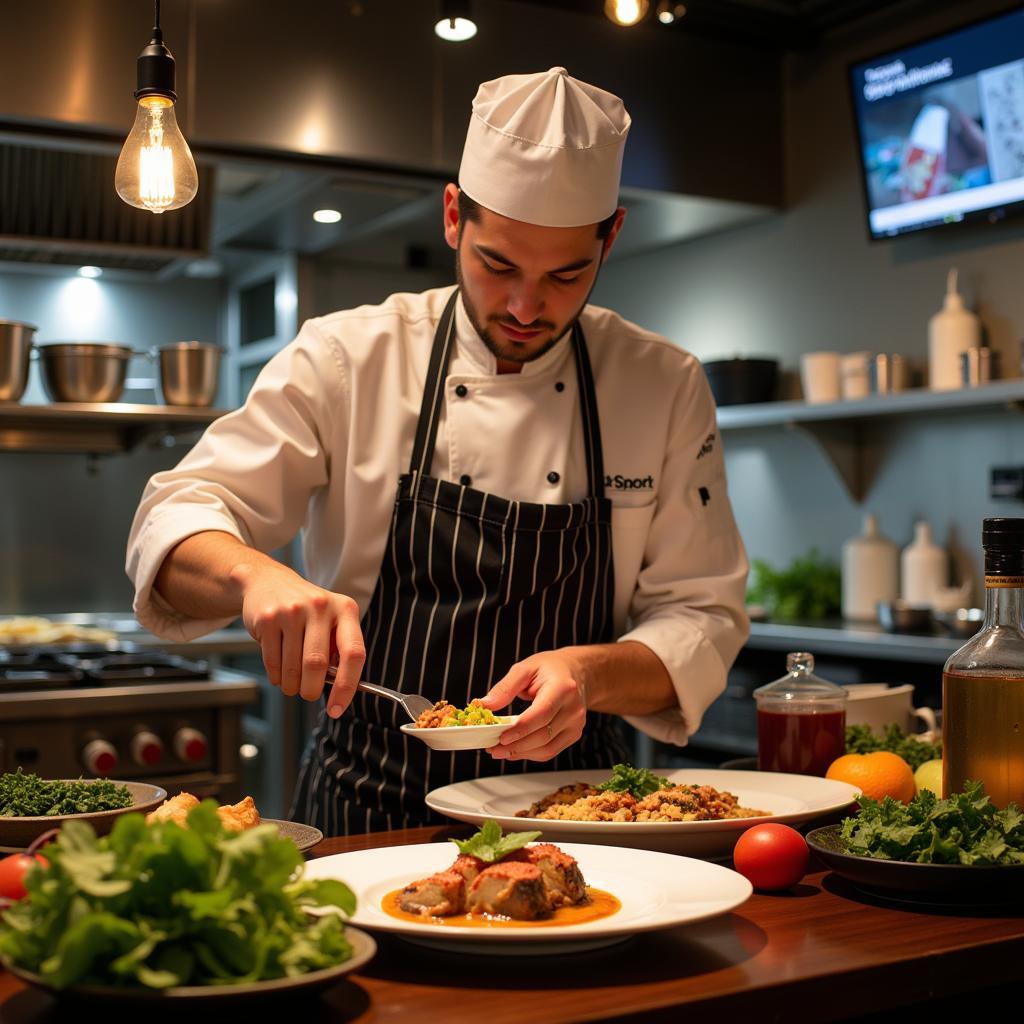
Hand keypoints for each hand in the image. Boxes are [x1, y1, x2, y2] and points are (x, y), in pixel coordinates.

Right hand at [231, 561, 364, 718]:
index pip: (354, 653)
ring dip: (292, 686)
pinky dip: (277, 677)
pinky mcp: (268, 618)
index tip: (338, 708)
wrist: (268, 582)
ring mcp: (292, 611)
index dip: (347, 686)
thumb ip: (338, 649)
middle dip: (311, 689)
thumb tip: (340, 689)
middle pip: (318, 664)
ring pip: (293, 667)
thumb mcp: (331, 620)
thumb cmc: (306, 610)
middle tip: (308, 694)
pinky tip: (279, 672)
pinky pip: (272, 662)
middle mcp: (320, 606)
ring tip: (292, 683)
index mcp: (345, 609)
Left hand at [479, 650, 586, 761]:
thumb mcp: (525, 669)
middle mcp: (573, 708)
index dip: (521, 729)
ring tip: (499, 751)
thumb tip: (485, 705)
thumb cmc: (549, 669)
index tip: (501, 738)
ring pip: (547, 749)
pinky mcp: (574, 734)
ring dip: (521, 753)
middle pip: (544, 735)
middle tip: (492, 747)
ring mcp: (576, 724)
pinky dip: (530, 754)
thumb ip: (505, 688)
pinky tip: (515, 750)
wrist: (574, 673)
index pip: (543, 713)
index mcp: (563, 688)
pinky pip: (550, 751)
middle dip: (516, 746)